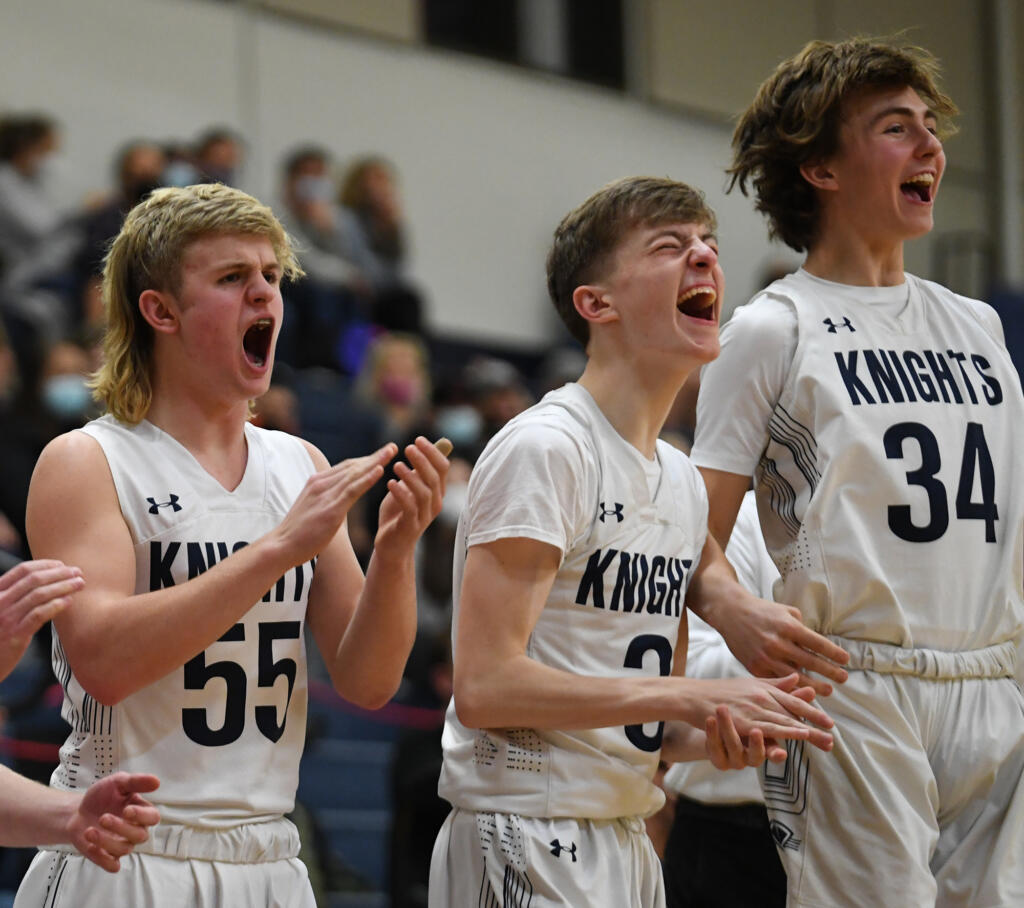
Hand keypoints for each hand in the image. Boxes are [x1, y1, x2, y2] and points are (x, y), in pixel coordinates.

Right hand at [0, 560, 84, 681]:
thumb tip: (49, 582)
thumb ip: (16, 597)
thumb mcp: (1, 611)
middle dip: (59, 573)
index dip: (45, 565)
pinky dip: (56, 605)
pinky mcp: (15, 635)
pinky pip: (39, 615)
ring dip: (63, 586)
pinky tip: (69, 601)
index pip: (22, 570)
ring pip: (39, 595)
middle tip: (78, 572)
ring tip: (79, 584)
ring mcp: (6, 618)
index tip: (63, 565)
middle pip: (34, 580)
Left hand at [67, 773, 159, 872]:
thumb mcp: (118, 783)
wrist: (78, 811)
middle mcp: (135, 830)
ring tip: (89, 831)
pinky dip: (103, 858)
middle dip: (121, 828)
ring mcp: (121, 844)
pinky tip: (91, 845)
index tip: (126, 810)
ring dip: (106, 841)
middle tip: (103, 818)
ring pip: (125, 850)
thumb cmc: (102, 796)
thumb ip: (136, 781)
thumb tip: (157, 782)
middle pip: (140, 836)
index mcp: (141, 812)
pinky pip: (112, 865)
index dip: (142, 816)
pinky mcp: (107, 856)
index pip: (153, 818)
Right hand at [274, 444, 396, 564]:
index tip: (382, 454)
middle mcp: (321, 484)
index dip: (365, 460)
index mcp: (317, 483)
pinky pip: (352, 490)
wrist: (281, 547)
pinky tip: (380, 470)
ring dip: (376, 461)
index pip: (346, 467)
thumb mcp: (313, 510)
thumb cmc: (298, 534)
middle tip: (393, 447)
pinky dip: (367, 478)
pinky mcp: (330, 509)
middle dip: (374, 456)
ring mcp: (325, 495)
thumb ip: (326, 501)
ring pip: (355, 473)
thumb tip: (339, 501)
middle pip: (353, 465)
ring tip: (392, 451)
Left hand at [375, 437, 449, 554]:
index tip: (418, 439)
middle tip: (408, 447)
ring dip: (410, 477)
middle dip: (422, 460)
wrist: (391, 545)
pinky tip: (390, 483)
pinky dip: (401, 494)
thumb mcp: (407, 488)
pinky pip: (409, 508)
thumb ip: (416, 470)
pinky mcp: (411, 527)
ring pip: (424, 493)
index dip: (432, 452)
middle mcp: (435, 503)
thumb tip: (423, 445)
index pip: (442, 468)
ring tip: (396, 465)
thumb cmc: (399, 513)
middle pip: (434, 478)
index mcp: (436, 491)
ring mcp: (424, 516)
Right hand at [696, 673, 833, 753]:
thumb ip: (773, 683)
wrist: (691, 695)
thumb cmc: (718, 692)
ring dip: (806, 730)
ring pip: (785, 719)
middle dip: (815, 723)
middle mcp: (761, 695)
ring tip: (824, 739)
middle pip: (793, 710)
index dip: (812, 710)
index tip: (829, 721)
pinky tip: (799, 735)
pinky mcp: (742, 719)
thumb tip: (796, 678)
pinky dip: (786, 730)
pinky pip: (768, 726)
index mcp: (763, 687)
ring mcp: (752, 706)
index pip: (792, 699)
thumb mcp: (748, 684)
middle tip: (833, 733)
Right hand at [715, 593, 849, 695]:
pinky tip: (803, 691)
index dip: (834, 653)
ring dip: (815, 686)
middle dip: (830, 672)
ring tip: (828, 690)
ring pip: (796, 677)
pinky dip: (792, 687)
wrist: (731, 613)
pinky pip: (777, 681)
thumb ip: (801, 628)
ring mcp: (766, 656)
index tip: (846, 660)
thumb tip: (816, 645)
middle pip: (810, 662)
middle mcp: (778, 642)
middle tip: (843, 678)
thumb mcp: (785, 611)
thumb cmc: (762, 611)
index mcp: (788, 626)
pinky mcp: (755, 666)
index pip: (818, 643)